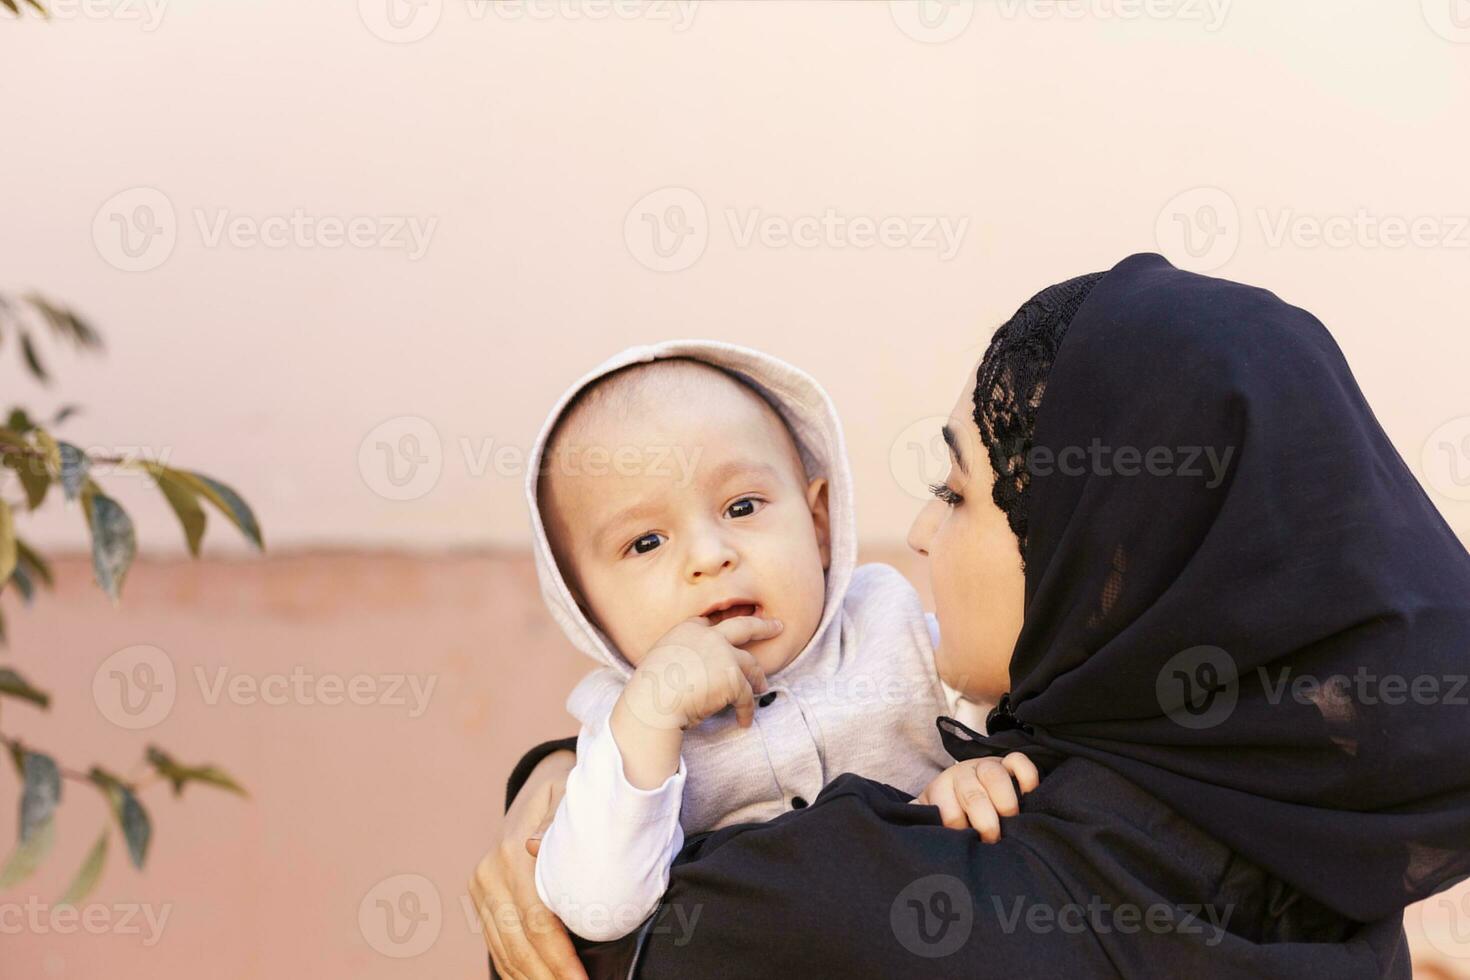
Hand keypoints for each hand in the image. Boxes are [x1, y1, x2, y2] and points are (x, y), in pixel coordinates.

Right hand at [470, 750, 586, 979]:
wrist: (545, 780)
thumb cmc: (573, 790)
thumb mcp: (572, 794)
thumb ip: (557, 821)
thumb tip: (534, 846)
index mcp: (511, 852)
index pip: (536, 921)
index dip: (559, 957)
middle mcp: (489, 873)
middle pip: (518, 943)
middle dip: (547, 976)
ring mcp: (482, 887)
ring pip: (504, 949)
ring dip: (531, 978)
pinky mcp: (482, 897)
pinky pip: (497, 943)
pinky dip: (515, 969)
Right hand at [620, 615, 782, 731]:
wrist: (652, 704)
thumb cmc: (649, 690)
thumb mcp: (658, 660)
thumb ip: (676, 657)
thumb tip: (686, 672)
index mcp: (687, 629)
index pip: (710, 623)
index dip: (720, 630)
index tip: (731, 633)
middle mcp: (709, 636)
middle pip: (744, 626)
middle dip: (764, 626)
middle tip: (778, 627)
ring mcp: (724, 655)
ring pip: (751, 664)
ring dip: (758, 678)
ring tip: (762, 687)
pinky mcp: (733, 678)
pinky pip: (746, 696)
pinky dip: (746, 711)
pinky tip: (744, 721)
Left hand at [911, 753, 1038, 843]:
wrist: (959, 787)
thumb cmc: (945, 813)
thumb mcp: (930, 820)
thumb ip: (923, 828)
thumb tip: (917, 842)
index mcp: (939, 790)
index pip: (949, 812)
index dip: (962, 833)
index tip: (970, 848)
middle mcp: (960, 774)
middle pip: (972, 795)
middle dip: (986, 824)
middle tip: (993, 842)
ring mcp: (984, 765)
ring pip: (994, 774)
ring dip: (1005, 803)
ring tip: (1011, 824)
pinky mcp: (1006, 762)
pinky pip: (1019, 760)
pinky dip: (1027, 777)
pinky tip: (1028, 797)